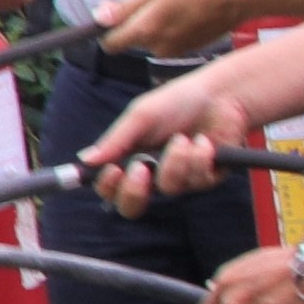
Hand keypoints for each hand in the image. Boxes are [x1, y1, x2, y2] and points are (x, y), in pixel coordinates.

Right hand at [81, 62, 259, 211]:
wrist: (219, 96)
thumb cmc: (176, 102)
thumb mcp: (141, 116)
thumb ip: (115, 140)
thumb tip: (84, 160)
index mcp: (130, 159)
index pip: (110, 188)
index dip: (107, 186)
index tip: (113, 170)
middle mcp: (151, 175)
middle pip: (132, 207)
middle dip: (134, 191)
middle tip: (141, 168)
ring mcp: (179, 180)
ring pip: (168, 189)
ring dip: (175, 162)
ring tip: (183, 138)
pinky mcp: (205, 179)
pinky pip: (196, 182)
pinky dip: (199, 159)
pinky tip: (203, 142)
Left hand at [99, 0, 269, 57]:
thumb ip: (125, 7)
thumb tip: (99, 18)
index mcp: (145, 31)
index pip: (111, 44)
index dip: (109, 29)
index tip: (115, 15)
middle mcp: (158, 47)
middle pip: (133, 39)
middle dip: (137, 22)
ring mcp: (176, 50)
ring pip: (153, 39)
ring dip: (157, 24)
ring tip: (175, 3)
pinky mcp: (190, 49)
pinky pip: (171, 40)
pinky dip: (174, 28)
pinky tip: (187, 11)